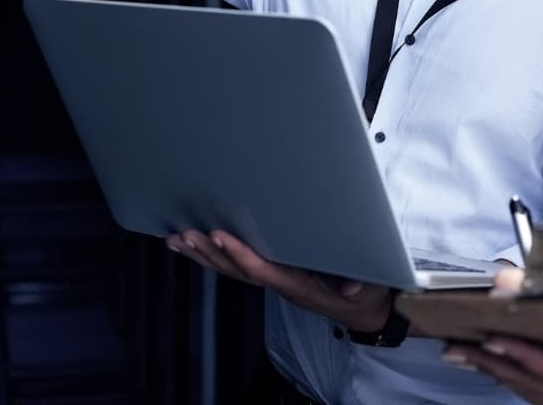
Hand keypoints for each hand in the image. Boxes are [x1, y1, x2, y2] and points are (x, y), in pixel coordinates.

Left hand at [167, 229, 391, 331]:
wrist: (361, 309)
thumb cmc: (361, 293)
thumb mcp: (367, 287)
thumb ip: (359, 284)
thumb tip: (352, 287)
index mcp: (297, 285)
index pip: (261, 270)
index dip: (239, 254)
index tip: (219, 235)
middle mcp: (278, 284)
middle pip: (236, 271)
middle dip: (210, 253)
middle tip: (184, 234)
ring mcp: (272, 280)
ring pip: (230, 270)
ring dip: (202, 255)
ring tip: (176, 239)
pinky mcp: (271, 274)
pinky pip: (235, 267)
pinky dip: (212, 256)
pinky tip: (193, 244)